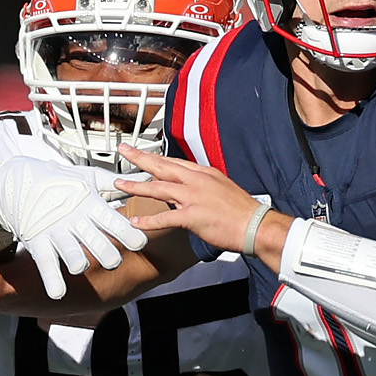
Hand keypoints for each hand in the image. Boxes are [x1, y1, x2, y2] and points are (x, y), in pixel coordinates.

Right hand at [0, 156, 148, 297]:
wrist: (21, 181)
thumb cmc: (61, 182)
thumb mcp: (90, 178)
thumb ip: (118, 184)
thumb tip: (145, 179)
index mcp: (91, 205)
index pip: (114, 222)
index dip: (129, 234)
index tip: (140, 243)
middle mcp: (75, 219)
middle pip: (96, 242)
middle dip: (108, 255)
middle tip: (114, 261)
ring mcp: (55, 231)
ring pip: (71, 254)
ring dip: (78, 263)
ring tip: (81, 267)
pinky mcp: (37, 240)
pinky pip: (46, 263)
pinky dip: (52, 280)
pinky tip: (58, 293)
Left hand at [115, 144, 267, 253]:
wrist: (255, 225)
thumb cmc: (242, 210)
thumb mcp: (222, 188)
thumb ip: (203, 186)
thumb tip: (187, 191)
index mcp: (204, 173)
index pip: (174, 161)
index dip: (157, 157)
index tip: (144, 154)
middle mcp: (196, 181)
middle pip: (162, 166)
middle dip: (140, 158)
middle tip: (124, 150)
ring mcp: (193, 198)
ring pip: (158, 188)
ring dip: (136, 186)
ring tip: (120, 184)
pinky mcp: (192, 216)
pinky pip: (164, 218)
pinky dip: (148, 221)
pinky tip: (136, 222)